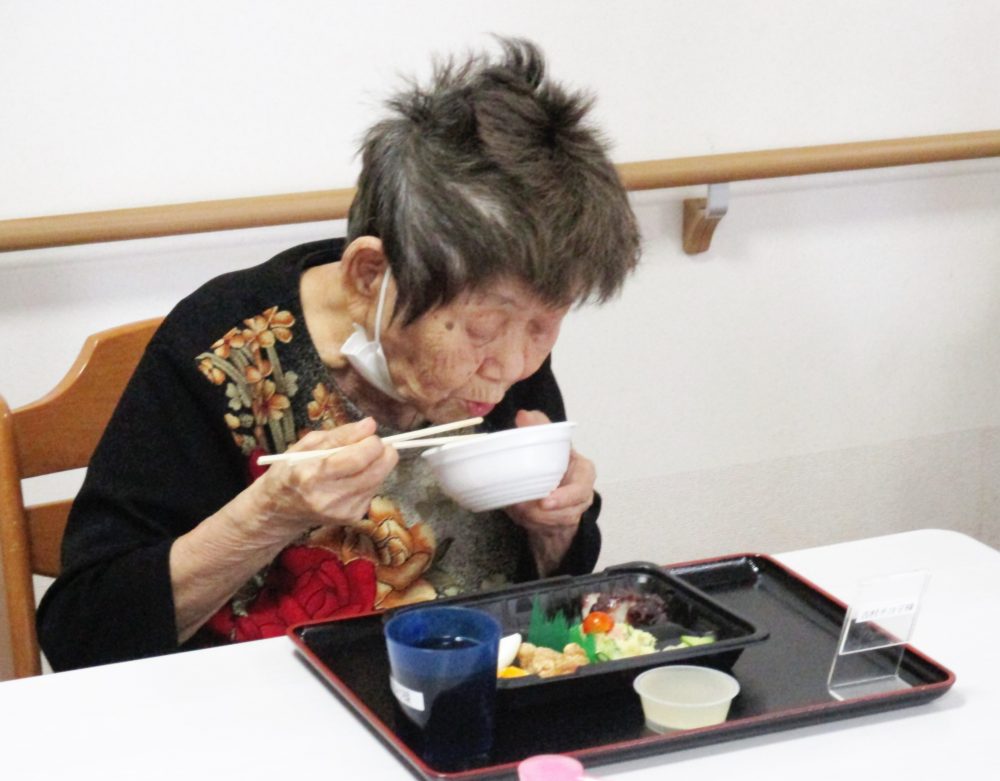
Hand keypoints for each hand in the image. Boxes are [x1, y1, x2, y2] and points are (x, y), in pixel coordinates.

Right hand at [248, 417, 398, 543]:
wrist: (280, 509)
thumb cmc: (291, 470)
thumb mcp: (306, 445)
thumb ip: (340, 435)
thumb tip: (370, 425)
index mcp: (312, 476)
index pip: (356, 459)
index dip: (372, 442)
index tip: (370, 433)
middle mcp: (329, 498)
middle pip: (375, 472)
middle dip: (383, 452)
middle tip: (374, 443)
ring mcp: (342, 511)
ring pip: (379, 480)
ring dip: (377, 464)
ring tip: (359, 458)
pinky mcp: (352, 517)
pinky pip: (373, 490)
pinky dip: (370, 478)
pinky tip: (354, 476)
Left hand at [504, 409, 595, 574]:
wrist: (549, 488)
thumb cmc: (551, 463)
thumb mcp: (547, 444)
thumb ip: (539, 428)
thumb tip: (524, 415)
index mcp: (583, 471)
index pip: (581, 487)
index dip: (565, 497)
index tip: (545, 501)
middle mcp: (583, 493)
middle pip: (568, 511)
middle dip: (544, 514)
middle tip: (522, 509)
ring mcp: (574, 511)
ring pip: (554, 523)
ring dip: (533, 518)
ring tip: (516, 509)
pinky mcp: (562, 525)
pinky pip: (546, 530)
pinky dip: (530, 523)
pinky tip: (519, 514)